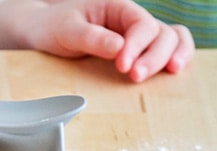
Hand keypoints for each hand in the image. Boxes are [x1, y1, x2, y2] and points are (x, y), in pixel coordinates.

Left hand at [0, 0, 194, 82]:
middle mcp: (132, 21)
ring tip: (169, 75)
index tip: (122, 66)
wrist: (42, 31)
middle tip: (135, 76)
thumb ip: (91, 38)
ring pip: (170, 40)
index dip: (137, 45)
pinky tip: (174, 71)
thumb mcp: (67, 30)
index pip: (141, 24)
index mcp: (118, 8)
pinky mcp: (136, 52)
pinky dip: (174, 58)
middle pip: (162, 33)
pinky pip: (164, 51)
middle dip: (155, 56)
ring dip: (172, 56)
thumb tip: (119, 48)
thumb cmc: (53, 26)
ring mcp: (137, 37)